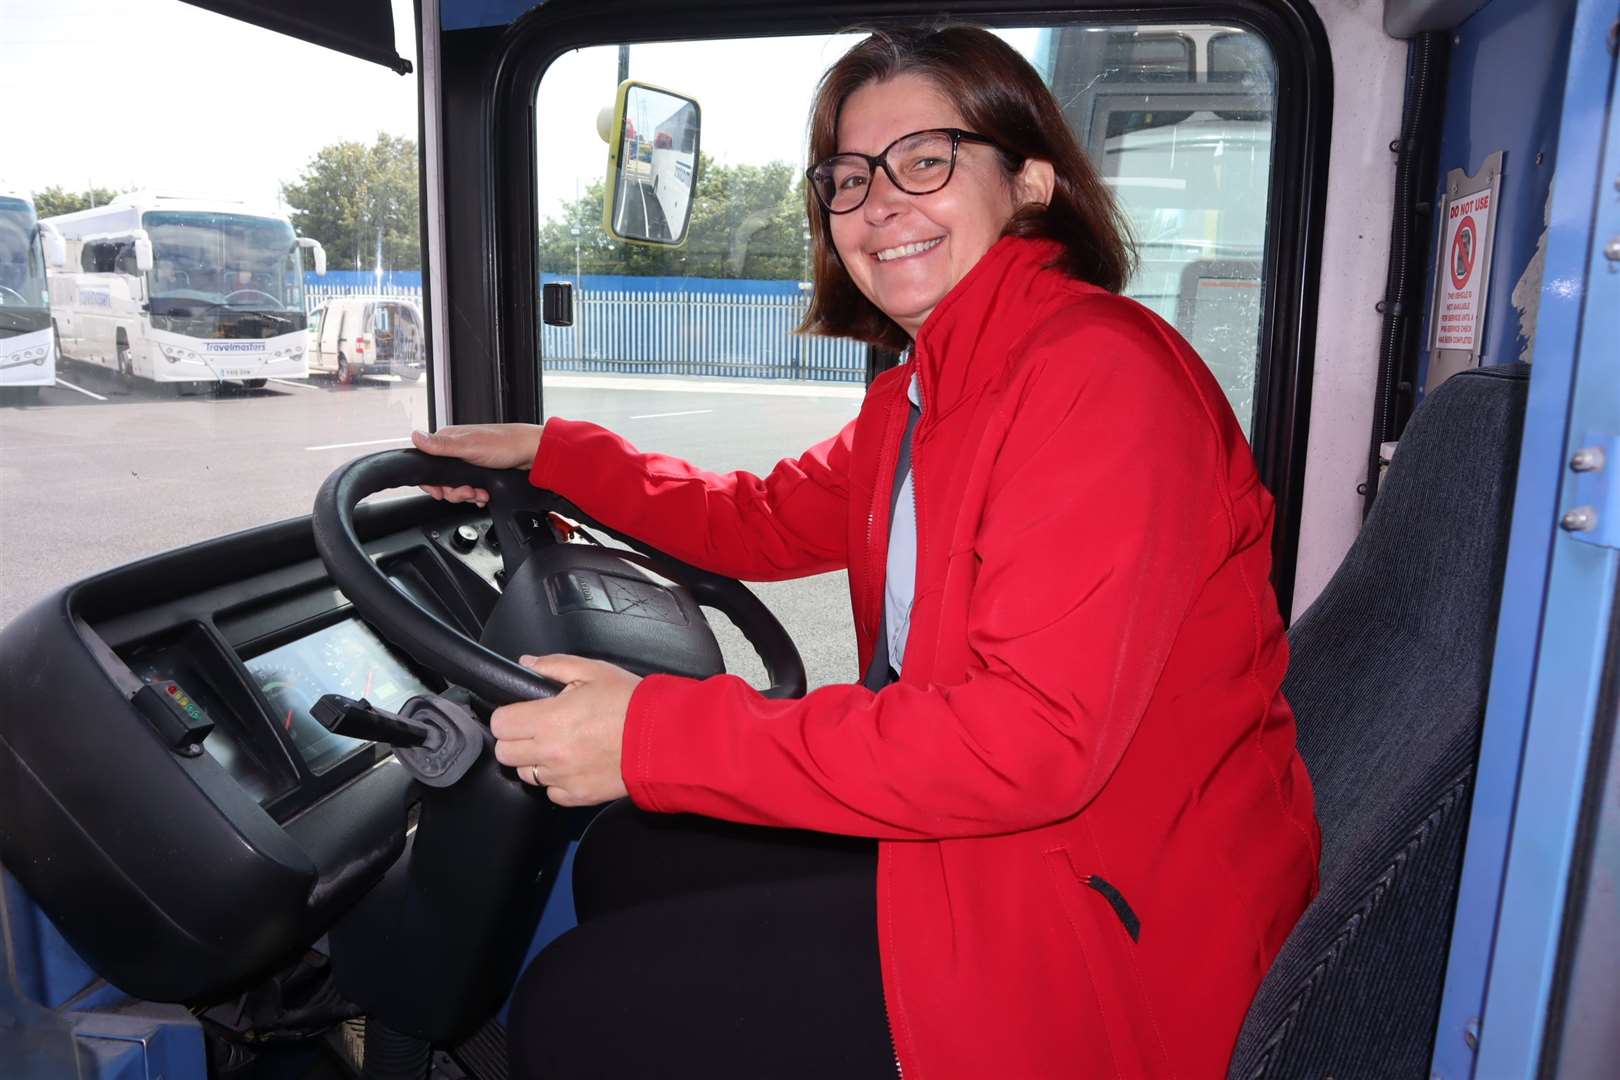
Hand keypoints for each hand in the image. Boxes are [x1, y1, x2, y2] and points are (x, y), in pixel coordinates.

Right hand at [411, 423, 544, 504]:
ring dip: (468, 494)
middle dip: (455, 491)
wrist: (532, 453)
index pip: (427, 464)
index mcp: (449, 440)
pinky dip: (477, 495)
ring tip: (479, 493)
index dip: (432, 482)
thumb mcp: (469, 447)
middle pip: (442, 480)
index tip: (441, 492)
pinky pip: (471, 488)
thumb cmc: (505, 444)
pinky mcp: (480, 470)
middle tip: (467, 492)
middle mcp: (456, 449)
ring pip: (457, 486)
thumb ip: (442, 445)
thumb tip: (416, 436)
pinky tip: (485, 494)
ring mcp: (468, 461)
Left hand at [491, 654, 639, 806]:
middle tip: (537, 728)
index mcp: (549, 719)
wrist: (665, 738)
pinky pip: (550, 792)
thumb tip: (527, 665)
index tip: (520, 712)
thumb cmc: (632, 704)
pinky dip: (557, 781)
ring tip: (559, 746)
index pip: (500, 724)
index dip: (508, 715)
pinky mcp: (577, 796)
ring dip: (534, 760)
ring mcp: (563, 778)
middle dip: (516, 738)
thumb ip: (554, 666)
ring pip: (525, 774)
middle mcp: (550, 752)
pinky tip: (574, 764)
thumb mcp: (593, 671)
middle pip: (505, 752)